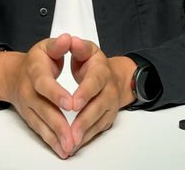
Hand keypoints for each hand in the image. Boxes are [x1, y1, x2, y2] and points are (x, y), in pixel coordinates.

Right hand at [0, 33, 74, 158]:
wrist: (14, 75)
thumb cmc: (37, 60)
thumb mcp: (46, 47)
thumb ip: (58, 45)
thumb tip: (67, 39)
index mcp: (34, 71)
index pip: (44, 83)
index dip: (56, 93)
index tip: (71, 103)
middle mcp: (28, 90)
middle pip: (43, 108)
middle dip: (58, 123)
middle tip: (72, 136)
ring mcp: (27, 105)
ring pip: (41, 123)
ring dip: (55, 137)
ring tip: (70, 148)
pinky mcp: (29, 116)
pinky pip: (40, 130)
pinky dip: (51, 141)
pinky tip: (62, 150)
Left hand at [69, 36, 136, 152]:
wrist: (113, 76)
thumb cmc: (94, 62)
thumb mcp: (87, 50)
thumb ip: (78, 47)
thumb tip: (70, 40)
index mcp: (102, 71)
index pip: (94, 82)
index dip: (85, 92)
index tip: (73, 103)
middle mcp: (109, 90)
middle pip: (98, 106)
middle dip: (84, 119)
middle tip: (71, 131)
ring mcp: (110, 106)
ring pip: (98, 121)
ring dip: (85, 132)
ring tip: (70, 142)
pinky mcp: (107, 118)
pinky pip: (97, 130)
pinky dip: (86, 138)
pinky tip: (75, 144)